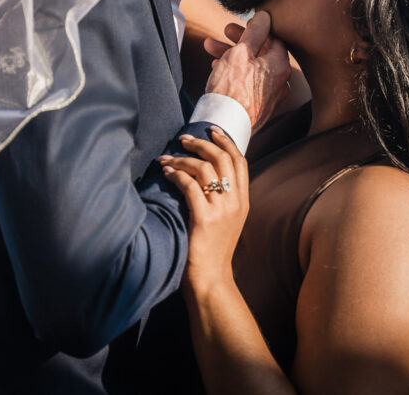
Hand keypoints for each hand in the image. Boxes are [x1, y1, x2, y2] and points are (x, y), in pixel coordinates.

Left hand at [161, 127, 249, 292]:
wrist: (211, 279)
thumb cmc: (212, 251)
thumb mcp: (227, 221)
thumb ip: (222, 199)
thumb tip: (205, 174)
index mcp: (243, 201)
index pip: (240, 161)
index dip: (227, 142)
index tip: (212, 130)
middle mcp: (235, 202)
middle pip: (223, 159)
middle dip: (202, 143)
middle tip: (184, 138)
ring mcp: (222, 210)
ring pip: (205, 168)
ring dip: (184, 158)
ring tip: (168, 157)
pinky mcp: (204, 219)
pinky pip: (190, 186)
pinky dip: (176, 175)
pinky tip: (166, 173)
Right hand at [203, 10, 290, 129]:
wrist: (225, 124)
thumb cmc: (232, 88)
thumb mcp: (241, 52)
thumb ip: (255, 32)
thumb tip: (265, 16)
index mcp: (280, 65)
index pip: (274, 38)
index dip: (258, 28)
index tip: (243, 23)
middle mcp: (280, 81)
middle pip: (261, 52)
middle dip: (240, 40)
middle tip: (225, 31)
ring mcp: (270, 95)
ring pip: (252, 67)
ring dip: (232, 55)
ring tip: (210, 47)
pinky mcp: (258, 106)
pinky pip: (249, 82)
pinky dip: (236, 72)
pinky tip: (218, 68)